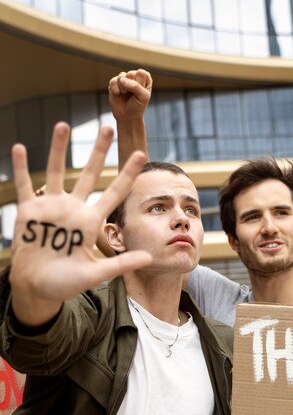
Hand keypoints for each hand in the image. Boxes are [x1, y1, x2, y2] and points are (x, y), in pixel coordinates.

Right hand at [10, 121, 151, 326]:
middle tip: (108, 126)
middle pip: (89, 174)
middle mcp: (74, 209)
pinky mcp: (30, 212)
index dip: (127, 175)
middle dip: (99, 151)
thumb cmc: (67, 283)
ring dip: (59, 149)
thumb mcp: (96, 273)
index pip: (115, 193)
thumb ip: (120, 264)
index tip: (141, 155)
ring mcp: (52, 208)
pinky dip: (21, 168)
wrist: (39, 289)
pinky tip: (20, 148)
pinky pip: (25, 186)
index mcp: (92, 221)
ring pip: (56, 172)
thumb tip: (150, 258)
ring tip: (63, 125)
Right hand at [108, 69, 151, 122]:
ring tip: (125, 94)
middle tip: (132, 95)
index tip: (141, 92)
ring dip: (123, 88)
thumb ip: (136, 86)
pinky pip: (113, 81)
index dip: (140, 84)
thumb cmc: (138, 107)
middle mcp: (134, 76)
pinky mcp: (114, 82)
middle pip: (131, 74)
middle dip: (131, 86)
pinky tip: (118, 94)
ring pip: (121, 76)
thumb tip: (122, 79)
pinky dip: (116, 89)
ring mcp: (124, 78)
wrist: (127, 116)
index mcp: (145, 78)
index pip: (141, 73)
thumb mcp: (143, 97)